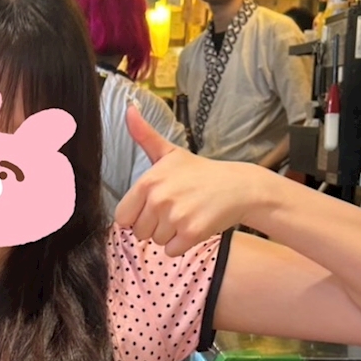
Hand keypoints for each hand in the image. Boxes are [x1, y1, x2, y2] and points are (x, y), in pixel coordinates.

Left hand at [115, 108, 266, 255]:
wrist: (238, 187)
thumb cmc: (199, 172)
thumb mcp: (169, 152)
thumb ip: (144, 136)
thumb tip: (128, 108)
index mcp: (149, 181)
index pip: (122, 217)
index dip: (137, 214)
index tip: (154, 205)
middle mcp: (160, 199)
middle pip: (139, 232)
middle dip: (154, 226)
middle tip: (175, 209)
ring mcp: (176, 216)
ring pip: (156, 241)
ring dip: (169, 234)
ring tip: (186, 215)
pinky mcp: (191, 233)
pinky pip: (171, 251)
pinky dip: (181, 244)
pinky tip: (194, 226)